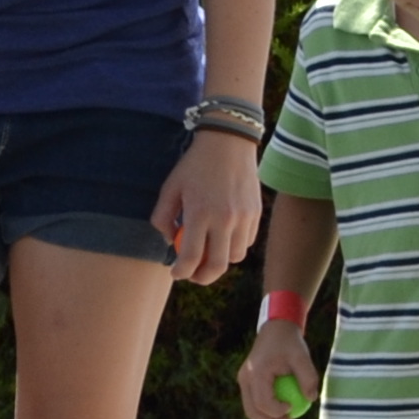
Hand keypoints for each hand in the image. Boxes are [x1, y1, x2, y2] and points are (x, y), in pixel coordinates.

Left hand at [152, 129, 263, 286]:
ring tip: (208, 252)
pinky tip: (223, 236)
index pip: (190, 257)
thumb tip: (170, 242)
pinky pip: (246, 242)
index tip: (175, 273)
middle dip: (201, 277)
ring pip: (234, 257)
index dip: (181, 272)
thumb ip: (163, 218)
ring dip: (219, 261)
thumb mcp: (171, 188)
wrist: (228, 142)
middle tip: (192, 275)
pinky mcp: (256, 214)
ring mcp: (243, 217)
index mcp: (199, 213)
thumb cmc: (194, 165)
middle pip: (216, 266)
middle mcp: (224, 219)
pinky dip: (234, 246)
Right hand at [242, 318, 321, 418]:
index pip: (263, 401)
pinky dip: (266, 410)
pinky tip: (283, 412)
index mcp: (256, 372)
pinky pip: (254, 402)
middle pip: (252, 410)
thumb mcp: (302, 356)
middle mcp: (245, 378)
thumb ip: (308, 377)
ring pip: (251, 409)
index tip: (293, 409)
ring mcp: (243, 380)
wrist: (276, 328)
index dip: (277, 412)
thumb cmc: (290, 342)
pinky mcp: (247, 382)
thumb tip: (311, 400)